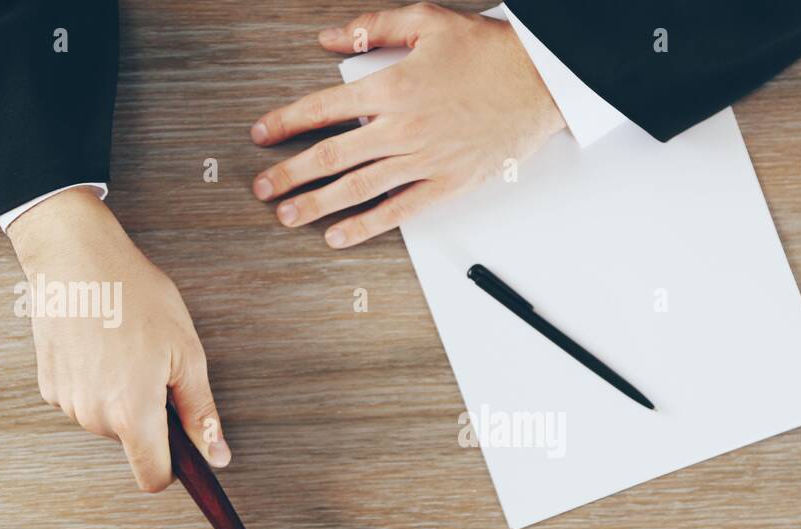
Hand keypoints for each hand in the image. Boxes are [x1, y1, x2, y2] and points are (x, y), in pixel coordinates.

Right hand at [7, 188, 228, 491]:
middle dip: (150, 418)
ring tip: (126, 351)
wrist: (75, 258)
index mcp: (132, 413)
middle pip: (133, 443)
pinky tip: (101, 347)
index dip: (173, 470)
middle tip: (155, 368)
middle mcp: (94, 416)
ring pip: (108, 422)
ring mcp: (66, 402)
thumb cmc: (137, 298)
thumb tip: (217, 457)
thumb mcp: (186, 355)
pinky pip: (84, 402)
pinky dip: (98, 384)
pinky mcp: (48, 386)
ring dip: (123, 398)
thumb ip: (200, 414)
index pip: (152, 477)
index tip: (182, 449)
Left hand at [250, 2, 564, 247]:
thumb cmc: (488, 53)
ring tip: (288, 216)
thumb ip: (372, 27)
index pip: (322, 108)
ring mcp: (423, 160)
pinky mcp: (446, 183)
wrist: (539, 82)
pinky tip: (340, 236)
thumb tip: (329, 37)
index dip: (285, 123)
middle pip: (331, 156)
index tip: (262, 135)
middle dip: (290, 174)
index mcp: (390, 87)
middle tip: (263, 188)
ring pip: (357, 188)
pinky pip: (398, 211)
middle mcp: (401, 128)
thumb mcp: (426, 20)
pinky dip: (366, 226)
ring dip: (317, 204)